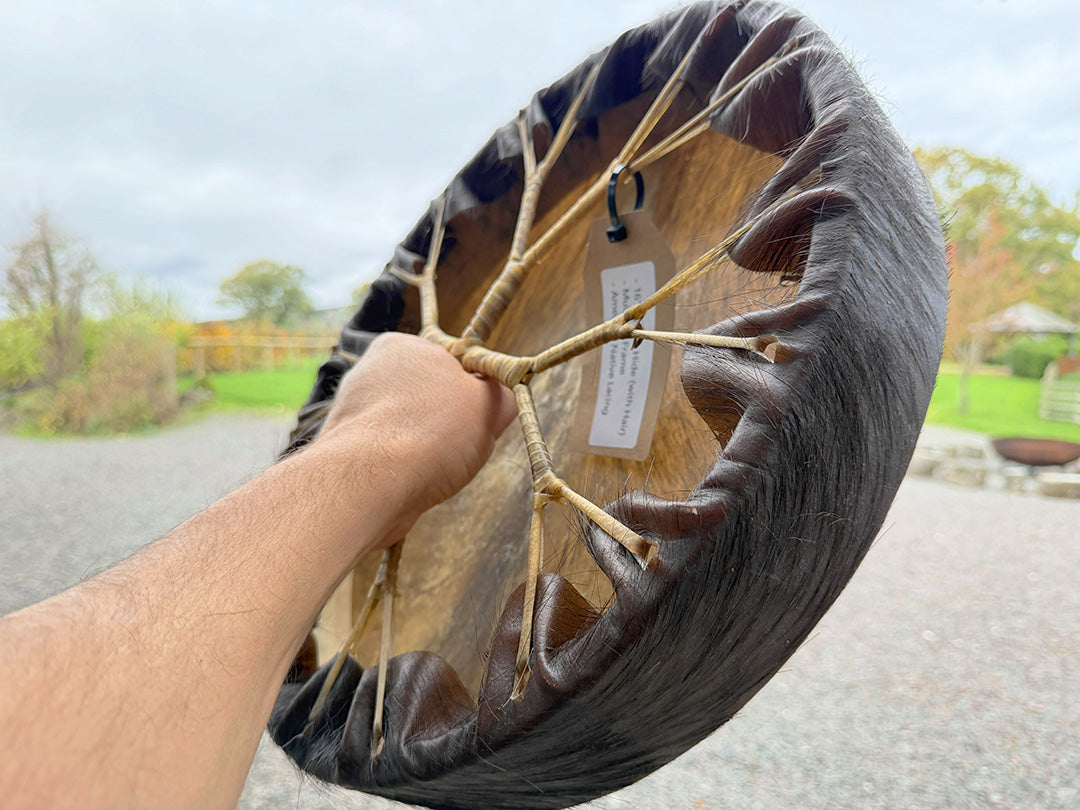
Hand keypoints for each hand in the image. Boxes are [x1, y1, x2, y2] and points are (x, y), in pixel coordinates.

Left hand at [315, 332, 516, 545]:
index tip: (482, 417)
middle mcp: (371, 370)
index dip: (473, 393)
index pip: (450, 365)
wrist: (371, 483)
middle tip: (462, 446)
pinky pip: (386, 454)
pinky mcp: (344, 447)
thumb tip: (502, 399)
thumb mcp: (489, 407)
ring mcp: (353, 409)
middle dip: (447, 423)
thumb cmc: (433, 434)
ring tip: (434, 468)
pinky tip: (409, 480)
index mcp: (404, 346)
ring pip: (407, 428)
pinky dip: (401, 467)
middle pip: (427, 397)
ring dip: (425, 448)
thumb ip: (501, 396)